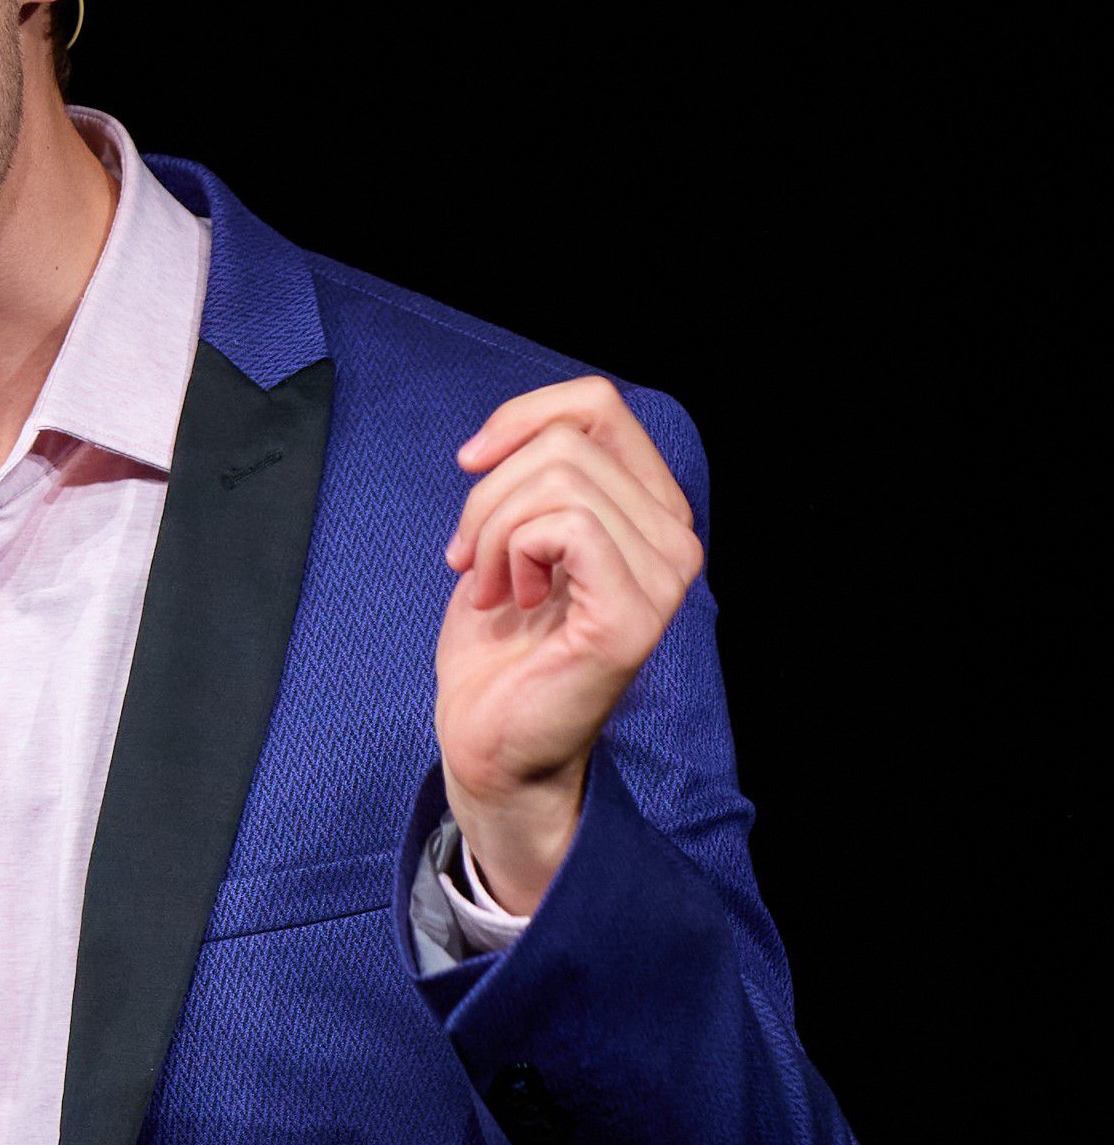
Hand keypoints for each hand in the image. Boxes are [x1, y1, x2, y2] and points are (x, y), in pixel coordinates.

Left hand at [435, 376, 704, 911]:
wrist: (487, 740)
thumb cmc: (498, 646)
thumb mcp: (510, 536)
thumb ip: (535, 477)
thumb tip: (509, 433)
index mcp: (649, 510)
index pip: (598, 405)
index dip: (521, 417)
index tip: (470, 462)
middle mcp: (674, 538)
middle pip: (566, 442)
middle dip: (490, 494)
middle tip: (471, 560)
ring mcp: (663, 577)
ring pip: (558, 480)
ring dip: (493, 531)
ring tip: (490, 587)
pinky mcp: (633, 613)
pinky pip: (567, 525)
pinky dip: (511, 553)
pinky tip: (509, 600)